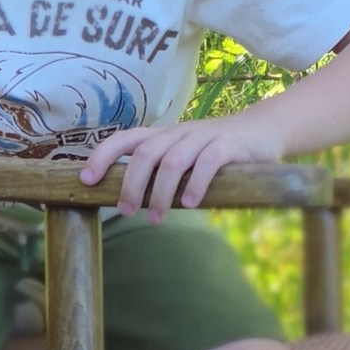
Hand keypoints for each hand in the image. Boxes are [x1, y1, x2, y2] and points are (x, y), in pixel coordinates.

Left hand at [78, 106, 286, 216]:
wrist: (263, 131)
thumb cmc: (215, 152)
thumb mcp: (183, 158)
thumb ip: (160, 174)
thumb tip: (127, 203)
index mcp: (163, 136)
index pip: (124, 139)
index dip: (102, 156)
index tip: (86, 180)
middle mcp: (178, 133)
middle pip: (145, 153)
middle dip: (131, 184)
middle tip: (127, 212)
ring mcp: (204, 136)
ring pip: (173, 160)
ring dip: (161, 192)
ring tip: (157, 218)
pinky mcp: (229, 145)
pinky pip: (208, 162)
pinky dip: (196, 184)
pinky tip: (191, 204)